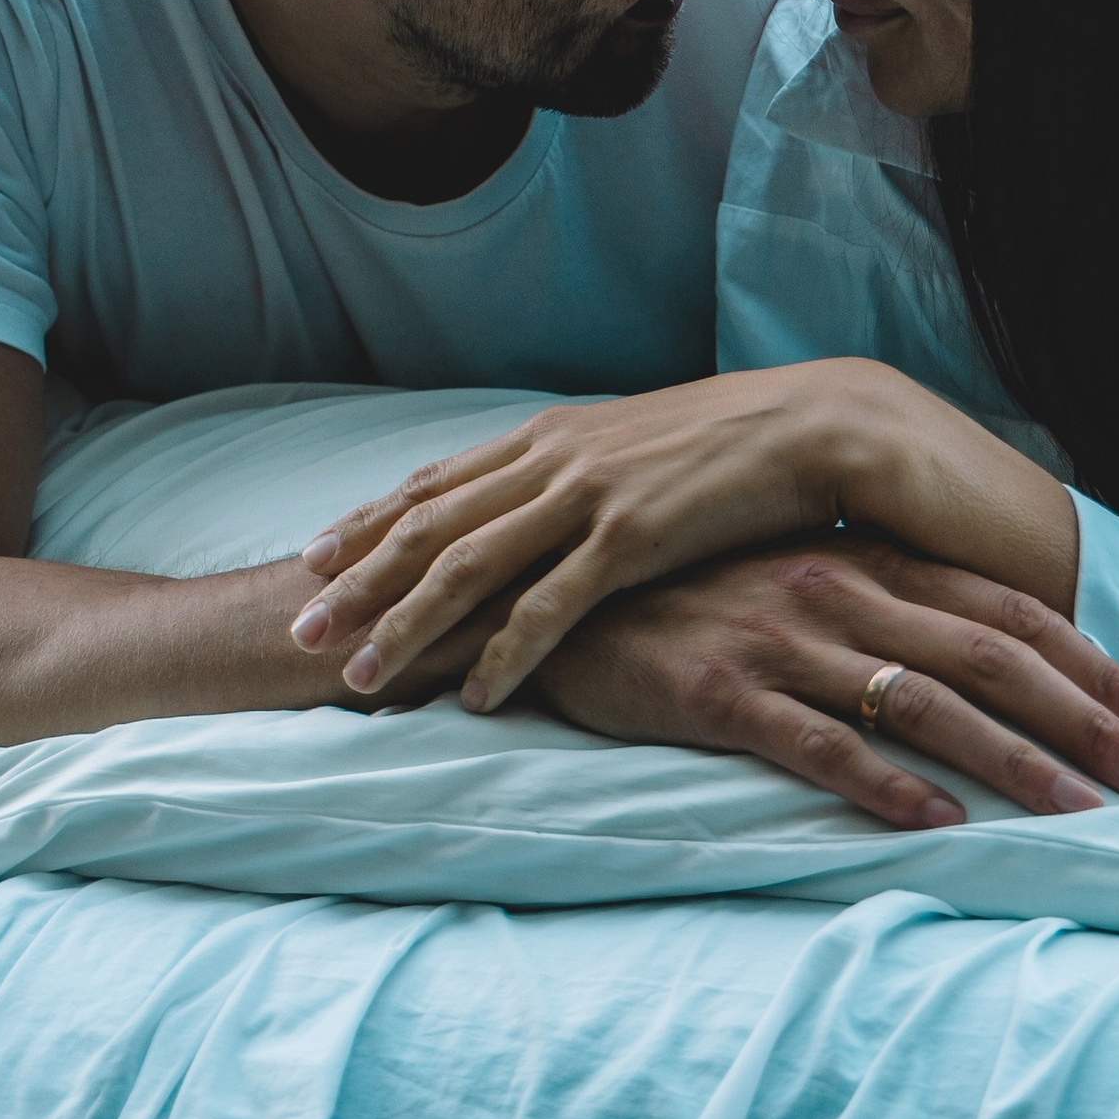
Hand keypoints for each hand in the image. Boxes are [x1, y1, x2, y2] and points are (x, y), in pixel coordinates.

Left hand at [288, 362, 1078, 711]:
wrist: (820, 423)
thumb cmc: (732, 445)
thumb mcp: (635, 448)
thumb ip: (576, 477)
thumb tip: (533, 509)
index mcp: (548, 436)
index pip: (435, 484)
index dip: (368, 523)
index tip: (312, 559)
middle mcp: (552, 459)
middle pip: (429, 527)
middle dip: (357, 581)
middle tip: (297, 628)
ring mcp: (588, 497)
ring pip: (469, 569)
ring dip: (406, 626)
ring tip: (359, 677)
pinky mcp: (633, 539)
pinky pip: (550, 607)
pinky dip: (504, 653)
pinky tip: (474, 694)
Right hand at [533, 538, 1118, 829]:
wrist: (550, 599)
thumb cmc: (688, 600)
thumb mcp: (796, 580)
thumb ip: (883, 608)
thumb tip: (983, 662)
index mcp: (865, 559)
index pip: (1010, 610)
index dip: (1093, 666)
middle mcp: (836, 591)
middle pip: (993, 658)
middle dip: (1086, 722)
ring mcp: (779, 639)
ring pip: (925, 705)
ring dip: (1016, 763)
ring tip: (1082, 816)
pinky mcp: (719, 692)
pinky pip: (818, 745)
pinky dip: (886, 785)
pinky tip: (940, 823)